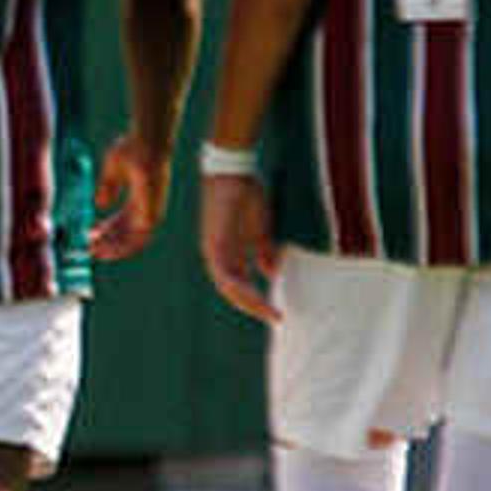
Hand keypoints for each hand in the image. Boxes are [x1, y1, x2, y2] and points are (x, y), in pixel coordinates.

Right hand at [87, 135, 171, 262]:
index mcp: (139, 198)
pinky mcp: (152, 215)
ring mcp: (151, 212)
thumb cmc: (132, 149)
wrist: (146, 143)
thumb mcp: (113, 170)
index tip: (89, 234)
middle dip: (107, 242)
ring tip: (95, 254)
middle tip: (89, 249)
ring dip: (114, 249)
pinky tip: (107, 249)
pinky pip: (139, 239)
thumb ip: (107, 188)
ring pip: (133, 240)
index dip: (105, 229)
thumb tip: (100, 205)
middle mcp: (146, 208)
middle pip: (126, 233)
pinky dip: (123, 247)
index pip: (122, 220)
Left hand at [199, 170, 279, 324]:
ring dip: (251, 304)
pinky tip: (261, 299)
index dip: (255, 298)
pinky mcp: (216, 246)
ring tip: (272, 314)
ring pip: (229, 289)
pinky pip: (227, 278)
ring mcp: (214, 252)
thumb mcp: (259, 229)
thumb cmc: (246, 195)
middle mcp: (217, 256)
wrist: (232, 172)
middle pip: (232, 291)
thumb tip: (272, 272)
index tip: (275, 309)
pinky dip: (244, 291)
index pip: (238, 284)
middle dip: (254, 306)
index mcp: (227, 253)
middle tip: (275, 318)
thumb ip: (264, 251)